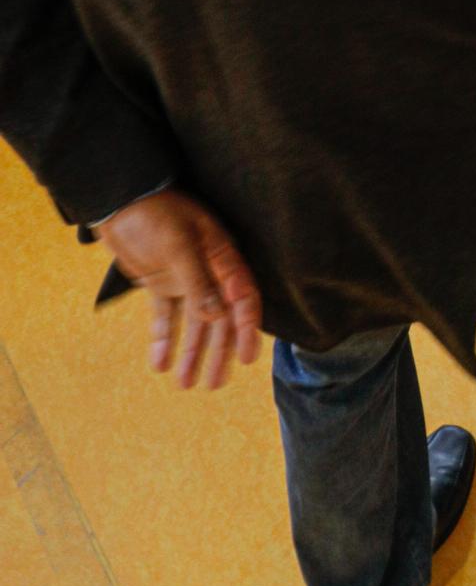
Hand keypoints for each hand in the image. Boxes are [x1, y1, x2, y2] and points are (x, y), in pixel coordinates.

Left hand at [96, 190, 262, 390]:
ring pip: (193, 323)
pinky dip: (163, 339)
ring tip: (185, 383)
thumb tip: (218, 316)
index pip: (242, 296)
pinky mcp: (160, 284)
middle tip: (213, 384)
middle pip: (219, 318)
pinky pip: (166, 317)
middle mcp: (208, 271)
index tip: (247, 356)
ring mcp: (184, 279)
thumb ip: (198, 281)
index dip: (247, 327)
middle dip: (217, 351)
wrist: (119, 202)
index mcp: (221, 257)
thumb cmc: (155, 214)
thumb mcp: (178, 245)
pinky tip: (159, 363)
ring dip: (190, 352)